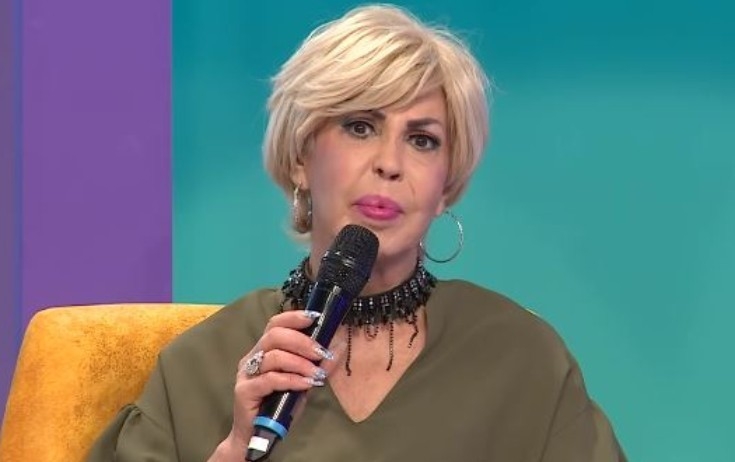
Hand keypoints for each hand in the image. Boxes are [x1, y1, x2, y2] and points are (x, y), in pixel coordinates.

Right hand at [211, 310, 335, 460]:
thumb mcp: (302, 382)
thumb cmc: (279, 406)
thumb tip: (337, 347)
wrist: (258, 434)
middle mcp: (252, 357)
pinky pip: (270, 379)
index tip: (315, 318)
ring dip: (300, 362)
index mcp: (264, 350)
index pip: (275, 324)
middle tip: (320, 352)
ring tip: (316, 373)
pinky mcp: (244, 391)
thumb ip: (315, 366)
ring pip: (273, 356)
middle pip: (274, 335)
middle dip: (302, 341)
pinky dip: (292, 379)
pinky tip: (305, 384)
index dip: (294, 317)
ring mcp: (246, 373)